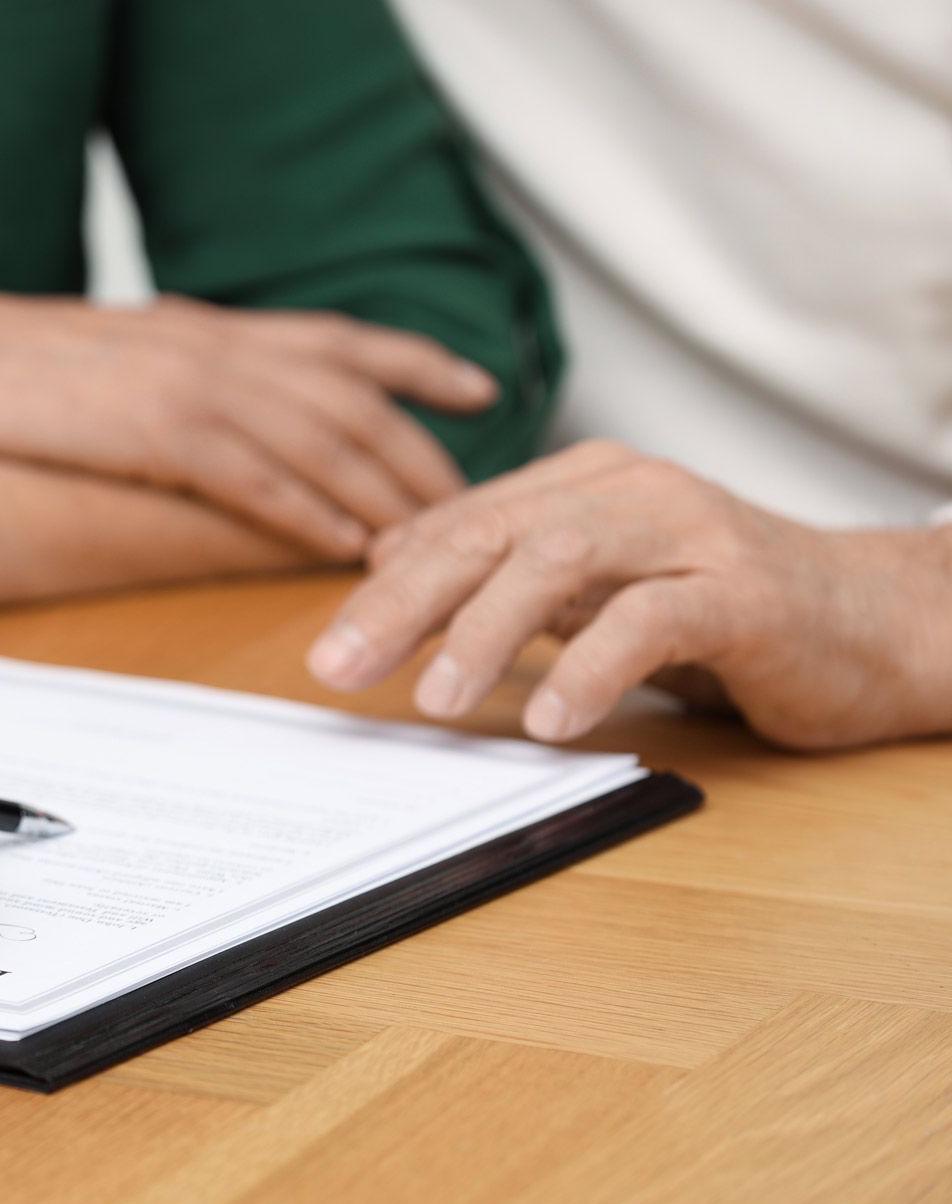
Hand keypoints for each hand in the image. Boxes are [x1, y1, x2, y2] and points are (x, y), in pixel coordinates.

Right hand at [0, 284, 497, 557]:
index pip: (347, 340)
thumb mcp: (134, 347)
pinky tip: (340, 545)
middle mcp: (223, 349)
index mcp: (219, 327)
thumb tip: (245, 390)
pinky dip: (307, 512)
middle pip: (356, 403)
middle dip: (421, 456)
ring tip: (426, 542)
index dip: (421, 362)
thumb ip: (200, 362)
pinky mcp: (161, 432)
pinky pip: (256, 479)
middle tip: (472, 506)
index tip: (480, 389)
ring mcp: (196, 387)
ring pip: (322, 443)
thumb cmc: (34, 362)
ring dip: (382, 496)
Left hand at [304, 441, 951, 749]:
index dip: (389, 584)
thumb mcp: (598, 590)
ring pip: (559, 560)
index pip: (463, 525)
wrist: (875, 625)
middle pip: (491, 534)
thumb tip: (393, 567)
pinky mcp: (744, 592)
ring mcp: (690, 534)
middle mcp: (631, 491)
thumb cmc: (722, 609)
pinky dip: (591, 669)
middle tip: (340, 666)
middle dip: (405, 602)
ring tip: (435, 699)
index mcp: (586, 484)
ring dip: (485, 631)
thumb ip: (508, 576)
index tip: (328, 643)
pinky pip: (650, 622)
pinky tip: (550, 719)